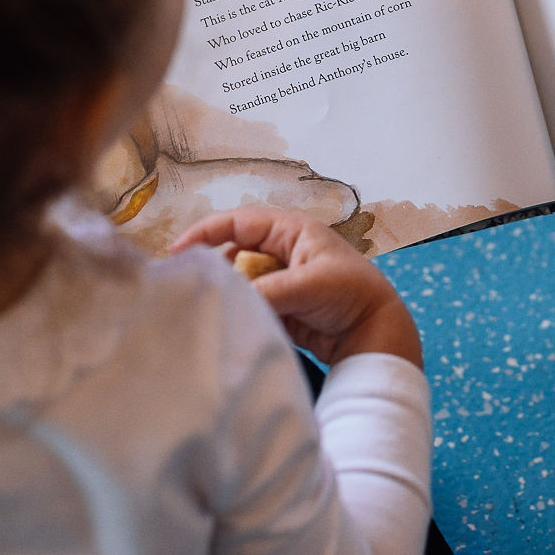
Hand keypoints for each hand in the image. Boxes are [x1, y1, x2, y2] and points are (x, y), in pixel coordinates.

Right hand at [170, 206, 422, 366]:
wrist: (377, 332)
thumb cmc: (351, 293)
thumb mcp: (309, 284)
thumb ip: (267, 291)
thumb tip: (229, 302)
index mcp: (290, 231)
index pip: (237, 222)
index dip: (204, 233)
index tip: (177, 254)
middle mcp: (280, 251)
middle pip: (232, 253)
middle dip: (213, 270)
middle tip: (190, 291)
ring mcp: (279, 280)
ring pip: (238, 282)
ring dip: (226, 295)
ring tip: (204, 311)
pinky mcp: (279, 307)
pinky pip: (248, 305)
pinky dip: (238, 313)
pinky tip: (224, 324)